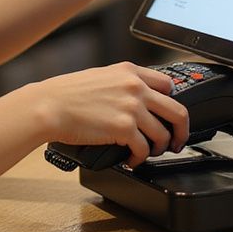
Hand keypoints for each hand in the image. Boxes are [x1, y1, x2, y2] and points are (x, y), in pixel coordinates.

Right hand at [32, 62, 189, 161]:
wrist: (50, 105)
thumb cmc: (67, 93)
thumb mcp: (101, 76)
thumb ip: (123, 83)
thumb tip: (138, 100)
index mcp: (129, 71)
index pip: (168, 84)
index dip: (173, 102)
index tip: (171, 115)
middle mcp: (135, 87)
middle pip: (177, 111)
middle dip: (182, 131)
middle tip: (177, 140)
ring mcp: (132, 107)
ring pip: (163, 134)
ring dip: (159, 148)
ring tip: (150, 153)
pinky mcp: (124, 128)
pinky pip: (144, 149)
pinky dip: (140, 159)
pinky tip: (132, 160)